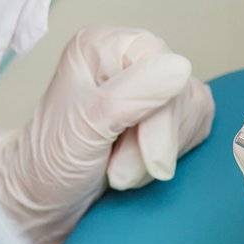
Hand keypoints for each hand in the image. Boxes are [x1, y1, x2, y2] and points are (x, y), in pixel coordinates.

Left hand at [0, 27, 214, 243]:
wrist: (47, 197)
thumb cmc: (52, 161)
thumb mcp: (86, 126)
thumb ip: (132, 94)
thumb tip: (180, 65)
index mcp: (103, 46)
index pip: (160, 63)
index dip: (161, 114)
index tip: (150, 158)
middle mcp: (129, 58)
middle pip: (179, 90)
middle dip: (155, 140)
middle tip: (118, 171)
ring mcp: (152, 84)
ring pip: (191, 110)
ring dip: (160, 153)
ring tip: (121, 170)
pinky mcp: (169, 111)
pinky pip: (196, 126)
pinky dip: (172, 154)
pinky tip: (141, 165)